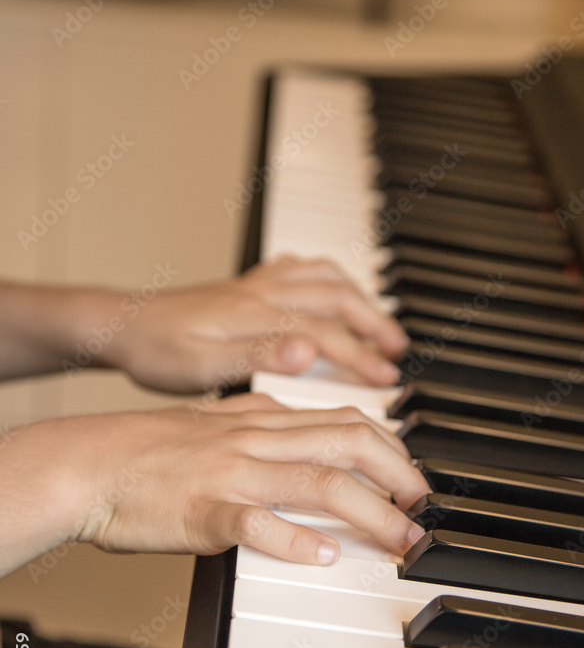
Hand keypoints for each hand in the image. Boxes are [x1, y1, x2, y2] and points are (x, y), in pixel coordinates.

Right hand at [4, 394, 428, 574]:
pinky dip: (296, 540)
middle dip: (397, 474)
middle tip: (421, 506)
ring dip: (372, 512)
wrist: (89, 464)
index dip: (389, 446)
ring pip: (319, 482)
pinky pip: (257, 525)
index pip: (342, 420)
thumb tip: (296, 419)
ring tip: (402, 538)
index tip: (410, 474)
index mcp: (259, 420)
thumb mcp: (212, 418)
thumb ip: (258, 417)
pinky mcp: (205, 513)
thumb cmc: (147, 448)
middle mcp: (255, 441)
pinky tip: (326, 557)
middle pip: (346, 444)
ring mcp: (232, 476)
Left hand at [108, 256, 407, 391]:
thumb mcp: (202, 367)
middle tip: (398, 350)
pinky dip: (328, 277)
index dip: (362, 358)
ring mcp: (256, 285)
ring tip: (379, 323)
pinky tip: (332, 289)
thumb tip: (308, 351)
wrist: (121, 326)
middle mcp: (263, 293)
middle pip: (336, 299)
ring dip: (358, 298)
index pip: (327, 335)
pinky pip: (300, 268)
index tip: (388, 379)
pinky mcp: (246, 284)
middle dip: (373, 323)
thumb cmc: (156, 353)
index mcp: (258, 316)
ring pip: (324, 279)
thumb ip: (257, 358)